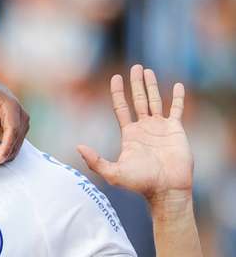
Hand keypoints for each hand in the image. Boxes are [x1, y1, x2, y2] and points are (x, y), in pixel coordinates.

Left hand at [77, 65, 192, 203]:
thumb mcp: (113, 173)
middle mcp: (144, 128)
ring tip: (148, 71)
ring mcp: (160, 128)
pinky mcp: (176, 130)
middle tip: (136, 67)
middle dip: (136, 83)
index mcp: (129, 134)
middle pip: (138, 100)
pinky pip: (177, 110)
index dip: (118, 92)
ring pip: (155, 101)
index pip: (121, 108)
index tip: (116, 77)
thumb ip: (95, 160)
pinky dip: (178, 98)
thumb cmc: (140, 183)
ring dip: (152, 86)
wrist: (166, 189)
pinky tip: (178, 86)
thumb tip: (78, 147)